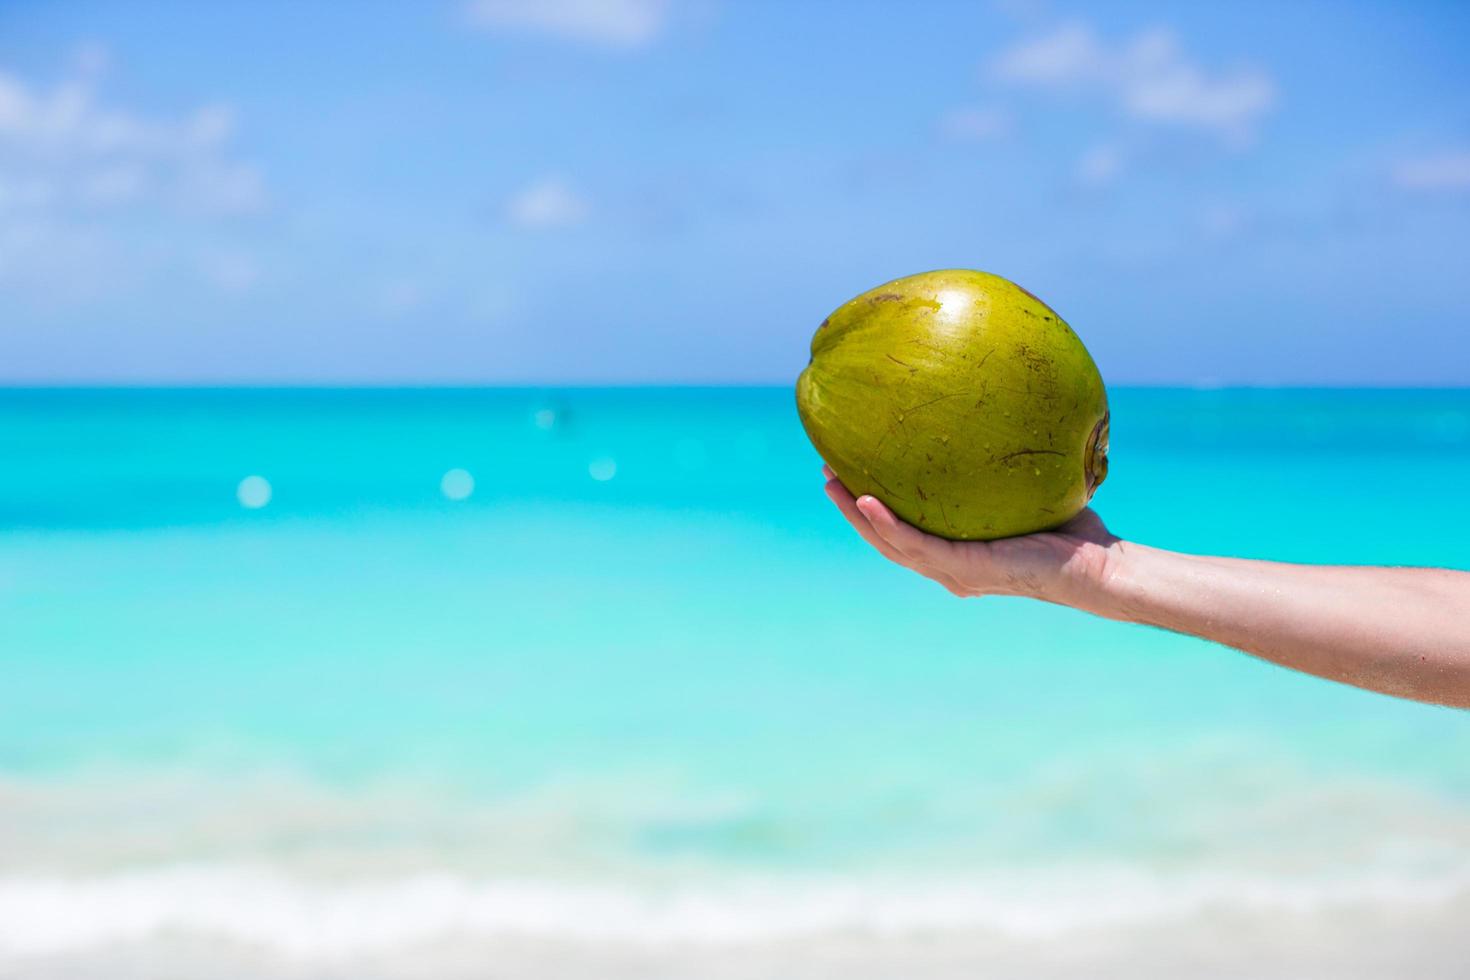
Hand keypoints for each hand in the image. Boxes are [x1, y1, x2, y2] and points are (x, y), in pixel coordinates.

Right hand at [822, 465, 1122, 604]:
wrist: (1098, 566)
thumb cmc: (1073, 530)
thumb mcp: (1030, 487)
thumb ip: (1008, 461)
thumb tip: (1005, 407)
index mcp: (957, 554)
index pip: (903, 531)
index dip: (871, 507)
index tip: (850, 472)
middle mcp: (948, 568)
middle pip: (883, 538)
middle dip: (851, 507)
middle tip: (826, 473)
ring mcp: (954, 572)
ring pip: (888, 543)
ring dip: (856, 514)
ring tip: (831, 482)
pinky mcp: (965, 570)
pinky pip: (915, 544)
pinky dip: (886, 523)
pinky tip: (866, 499)